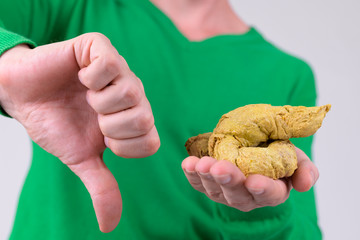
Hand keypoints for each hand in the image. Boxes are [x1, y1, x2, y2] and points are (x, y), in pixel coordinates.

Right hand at [0, 33, 159, 231]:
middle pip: (143, 118)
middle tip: (91, 114)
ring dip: (98, 102)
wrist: (23, 97)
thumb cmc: (56, 124)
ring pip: (130, 92)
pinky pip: (109, 64)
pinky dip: (90, 77)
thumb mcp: (81, 158)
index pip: (150, 141)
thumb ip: (102, 186)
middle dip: (108, 125)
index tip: (101, 136)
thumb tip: (109, 226)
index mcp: (133, 119)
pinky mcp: (99, 47)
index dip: (121, 146)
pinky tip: (80, 76)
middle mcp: (133, 93)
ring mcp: (119, 69)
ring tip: (85, 95)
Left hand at [181, 147, 318, 210]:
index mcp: (272, 191)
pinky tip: (188, 163)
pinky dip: (191, 174)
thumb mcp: (295, 156)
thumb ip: (304, 169)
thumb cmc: (275, 152)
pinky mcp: (209, 184)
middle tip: (220, 168)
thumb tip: (304, 184)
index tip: (254, 182)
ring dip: (207, 177)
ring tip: (201, 164)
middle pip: (237, 194)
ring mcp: (225, 192)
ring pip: (215, 190)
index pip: (269, 194)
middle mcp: (247, 196)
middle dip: (229, 181)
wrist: (251, 146)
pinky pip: (198, 183)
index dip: (262, 189)